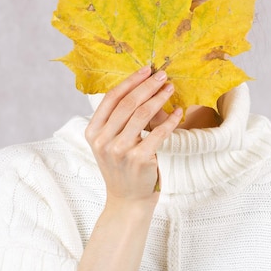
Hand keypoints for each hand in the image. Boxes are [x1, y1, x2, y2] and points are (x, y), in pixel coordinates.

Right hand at [85, 66, 182, 207]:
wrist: (127, 200)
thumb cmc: (121, 167)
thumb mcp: (108, 143)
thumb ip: (115, 120)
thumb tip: (138, 87)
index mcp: (92, 132)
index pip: (110, 98)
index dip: (129, 82)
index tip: (145, 70)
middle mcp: (103, 140)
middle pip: (127, 103)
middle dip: (147, 85)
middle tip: (162, 75)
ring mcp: (120, 150)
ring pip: (142, 114)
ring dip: (159, 97)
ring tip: (170, 88)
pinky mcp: (139, 159)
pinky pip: (158, 133)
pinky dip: (170, 120)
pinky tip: (178, 112)